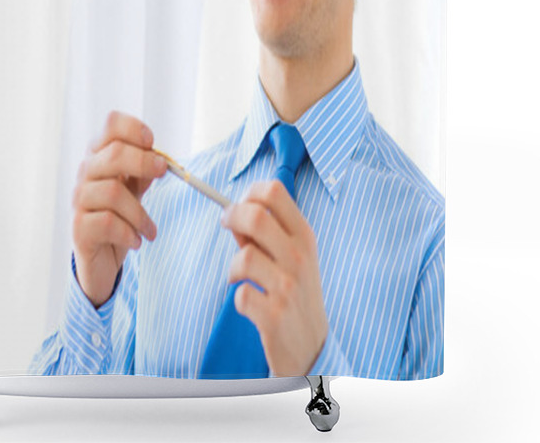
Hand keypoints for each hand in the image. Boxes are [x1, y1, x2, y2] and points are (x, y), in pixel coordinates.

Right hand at [72, 111, 167, 307]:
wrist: (101, 257)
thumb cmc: (120, 214)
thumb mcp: (136, 187)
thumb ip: (145, 171)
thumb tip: (158, 160)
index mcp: (101, 155)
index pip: (111, 125)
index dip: (133, 128)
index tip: (152, 143)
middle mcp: (86, 172)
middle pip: (114, 153)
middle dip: (144, 162)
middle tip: (164, 173)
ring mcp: (79, 199)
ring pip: (113, 192)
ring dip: (140, 213)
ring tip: (150, 229)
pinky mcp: (79, 227)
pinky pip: (107, 223)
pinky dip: (129, 233)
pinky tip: (136, 241)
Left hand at [220, 180, 327, 375]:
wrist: (314, 348)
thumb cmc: (296, 294)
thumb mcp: (291, 258)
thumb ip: (265, 235)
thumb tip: (234, 213)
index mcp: (304, 237)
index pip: (275, 192)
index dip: (249, 193)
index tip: (239, 205)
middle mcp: (299, 258)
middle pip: (256, 215)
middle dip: (231, 216)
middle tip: (225, 225)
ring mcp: (288, 287)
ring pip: (244, 256)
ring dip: (233, 266)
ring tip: (238, 277)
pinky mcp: (275, 316)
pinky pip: (241, 294)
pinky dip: (239, 298)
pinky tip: (250, 303)